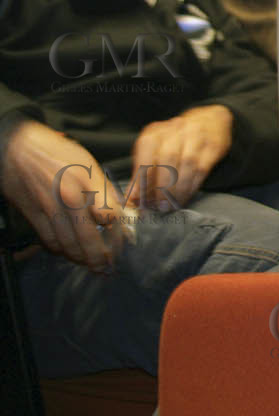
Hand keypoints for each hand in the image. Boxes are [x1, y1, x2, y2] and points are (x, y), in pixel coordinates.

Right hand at [0, 121, 123, 271]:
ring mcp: (50, 208)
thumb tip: (121, 211)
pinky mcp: (32, 215)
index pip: (110, 215)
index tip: (124, 241)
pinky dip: (60, 251)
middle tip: (108, 267)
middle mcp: (70, 196)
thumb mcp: (88, 163)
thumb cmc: (56, 152)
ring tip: (91, 265)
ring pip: (68, 244)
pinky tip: (68, 252)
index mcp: (88, 181)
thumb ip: (104, 189)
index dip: (119, 231)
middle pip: (90, 236)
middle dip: (101, 257)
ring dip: (81, 258)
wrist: (17, 148)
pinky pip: (49, 240)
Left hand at [125, 105, 231, 211]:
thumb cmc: (177, 140)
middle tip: (158, 206)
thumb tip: (130, 199)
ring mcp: (197, 137)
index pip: (146, 153)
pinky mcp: (213, 147)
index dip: (142, 177)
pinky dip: (192, 186)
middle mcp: (177, 130)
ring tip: (170, 205)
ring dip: (177, 189)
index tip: (137, 198)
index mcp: (156, 132)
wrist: (210, 121)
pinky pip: (201, 169)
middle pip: (167, 158)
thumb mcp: (154, 151)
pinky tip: (185, 197)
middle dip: (161, 186)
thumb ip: (142, 173)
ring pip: (187, 164)